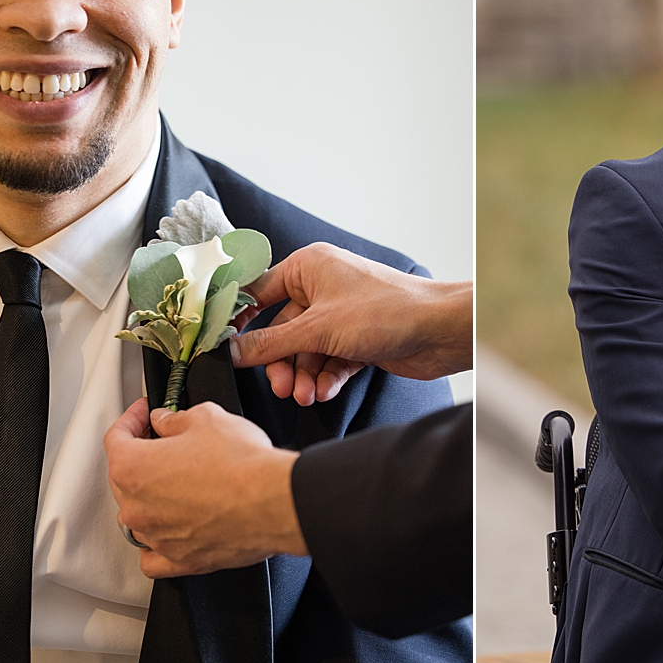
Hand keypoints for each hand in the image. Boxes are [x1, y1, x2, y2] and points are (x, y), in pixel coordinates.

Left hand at [103, 398, 306, 576]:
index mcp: (133, 468)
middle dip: (142, 456)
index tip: (145, 413)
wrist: (273, 502)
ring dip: (150, 499)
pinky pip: (153, 558)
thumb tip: (166, 422)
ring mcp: (156, 537)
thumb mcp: (206, 419)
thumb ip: (175, 419)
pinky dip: (156, 544)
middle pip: (124, 478)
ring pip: (137, 517)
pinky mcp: (180, 560)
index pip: (116, 438)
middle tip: (164, 441)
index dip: (132, 419)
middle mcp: (136, 507)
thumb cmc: (241, 464)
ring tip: (175, 484)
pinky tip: (169, 530)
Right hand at [231, 242, 472, 405]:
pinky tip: (324, 391)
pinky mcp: (358, 339)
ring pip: (307, 350)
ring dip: (304, 375)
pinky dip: (325, 377)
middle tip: (281, 386)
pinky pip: (329, 360)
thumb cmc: (386, 311)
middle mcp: (323, 288)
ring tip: (306, 395)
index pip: (260, 291)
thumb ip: (271, 343)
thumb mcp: (317, 329)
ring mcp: (342, 315)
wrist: (439, 331)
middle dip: (281, 362)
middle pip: (283, 330)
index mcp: (309, 267)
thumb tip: (234, 351)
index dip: (241, 319)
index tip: (224, 345)